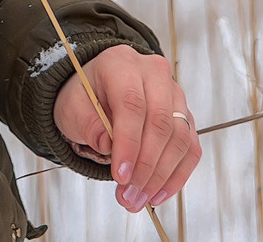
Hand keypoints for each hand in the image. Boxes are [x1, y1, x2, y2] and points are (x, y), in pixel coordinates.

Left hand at [52, 43, 198, 212]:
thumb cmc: (85, 95)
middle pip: (160, 122)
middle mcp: (154, 73)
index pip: (132, 103)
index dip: (129, 143)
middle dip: (145, 167)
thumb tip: (110, 148)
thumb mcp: (72, 107)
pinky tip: (158, 194)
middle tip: (129, 196)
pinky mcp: (185, 116)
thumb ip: (88, 125)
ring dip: (160, 176)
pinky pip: (189, 149)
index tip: (120, 176)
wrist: (98, 88)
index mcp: (121, 63)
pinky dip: (176, 175)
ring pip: (179, 138)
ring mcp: (175, 94)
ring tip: (138, 199)